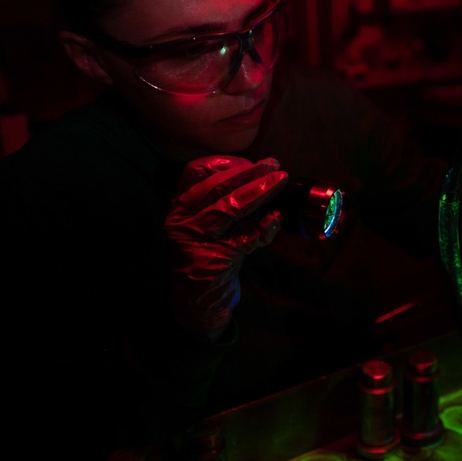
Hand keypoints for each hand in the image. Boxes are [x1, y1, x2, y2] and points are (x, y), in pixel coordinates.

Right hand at [165, 156, 287, 339]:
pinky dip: (264, 226)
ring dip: (259, 191)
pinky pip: (245, 238)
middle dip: (250, 172)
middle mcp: (183, 218)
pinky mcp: (214, 258)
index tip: (249, 161)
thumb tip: (261, 177)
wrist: (197, 299)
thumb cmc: (210, 254)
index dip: (224, 162)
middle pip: (217, 186)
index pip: (196, 171)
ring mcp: (197, 239)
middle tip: (274, 166)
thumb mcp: (212, 224)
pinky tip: (276, 218)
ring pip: (230, 207)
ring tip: (280, 181)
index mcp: (181, 205)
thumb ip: (227, 202)